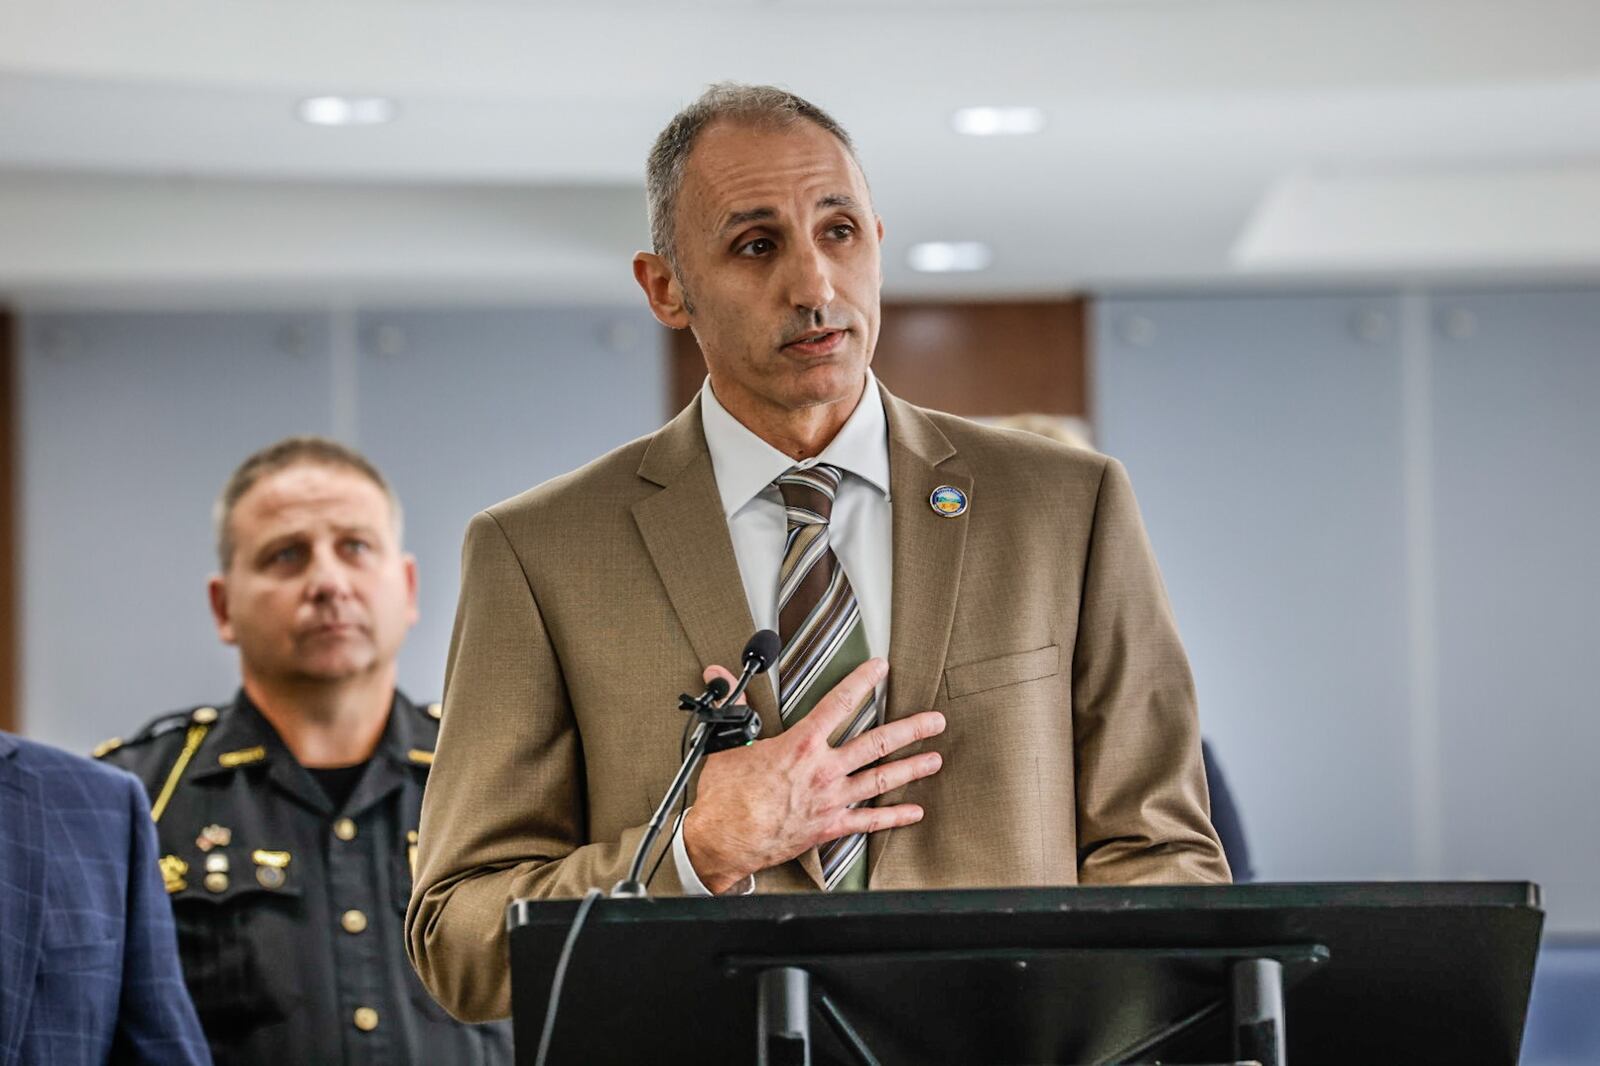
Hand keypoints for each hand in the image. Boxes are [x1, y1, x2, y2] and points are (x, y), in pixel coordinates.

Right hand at [681, 658, 944, 893]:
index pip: (838, 703)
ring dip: (911, 769)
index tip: (880, 668)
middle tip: (935, 721)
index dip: (862, 682)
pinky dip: (893, 817)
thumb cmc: (725, 795)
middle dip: (910, 729)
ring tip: (935, 759)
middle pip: (876, 743)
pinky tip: (913, 812)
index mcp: (800, 744)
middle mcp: (823, 770)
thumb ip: (735, 708)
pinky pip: (869, 822)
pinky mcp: (829, 827)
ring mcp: (831, 800)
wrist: (722, 840)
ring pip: (881, 780)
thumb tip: (720, 675)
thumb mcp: (728, 742)